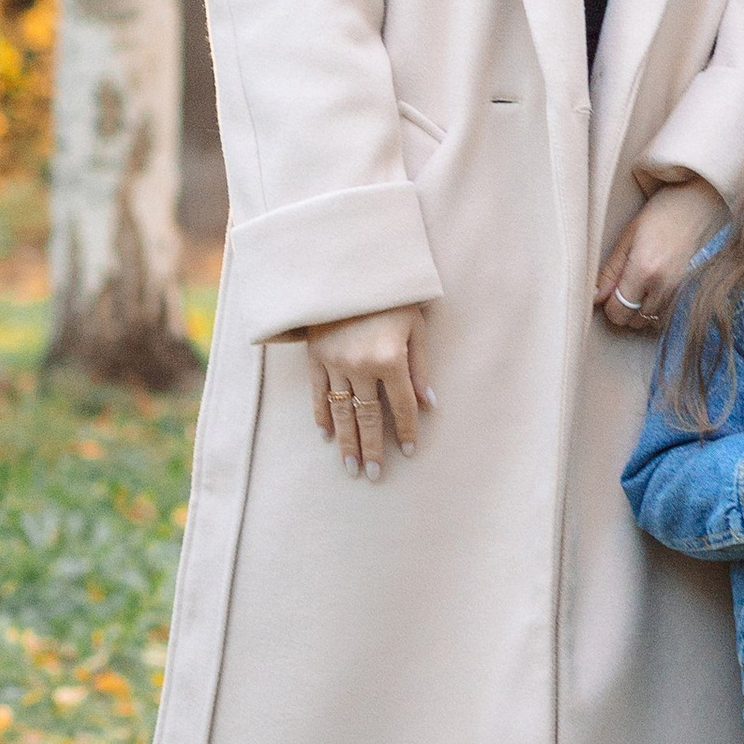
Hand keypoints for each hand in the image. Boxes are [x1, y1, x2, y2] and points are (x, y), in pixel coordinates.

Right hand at [305, 305, 431, 479]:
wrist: (351, 268)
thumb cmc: (392, 295)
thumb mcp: (416, 325)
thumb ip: (420, 367)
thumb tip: (428, 405)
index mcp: (390, 358)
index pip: (401, 405)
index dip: (406, 430)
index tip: (408, 452)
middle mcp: (360, 365)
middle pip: (368, 417)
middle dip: (372, 448)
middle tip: (374, 475)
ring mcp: (334, 362)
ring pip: (342, 412)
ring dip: (346, 443)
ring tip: (351, 468)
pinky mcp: (315, 356)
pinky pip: (318, 393)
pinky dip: (322, 415)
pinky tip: (327, 436)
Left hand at [595, 175, 725, 336]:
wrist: (704, 201)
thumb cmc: (664, 211)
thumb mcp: (629, 235)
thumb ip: (611, 270)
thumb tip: (595, 298)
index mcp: (644, 269)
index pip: (618, 312)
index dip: (609, 306)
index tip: (610, 292)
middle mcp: (666, 286)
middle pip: (635, 322)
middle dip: (626, 310)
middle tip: (627, 287)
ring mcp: (684, 291)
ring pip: (654, 322)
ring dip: (644, 311)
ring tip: (644, 286)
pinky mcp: (696, 291)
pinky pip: (672, 316)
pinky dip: (662, 309)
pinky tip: (660, 289)